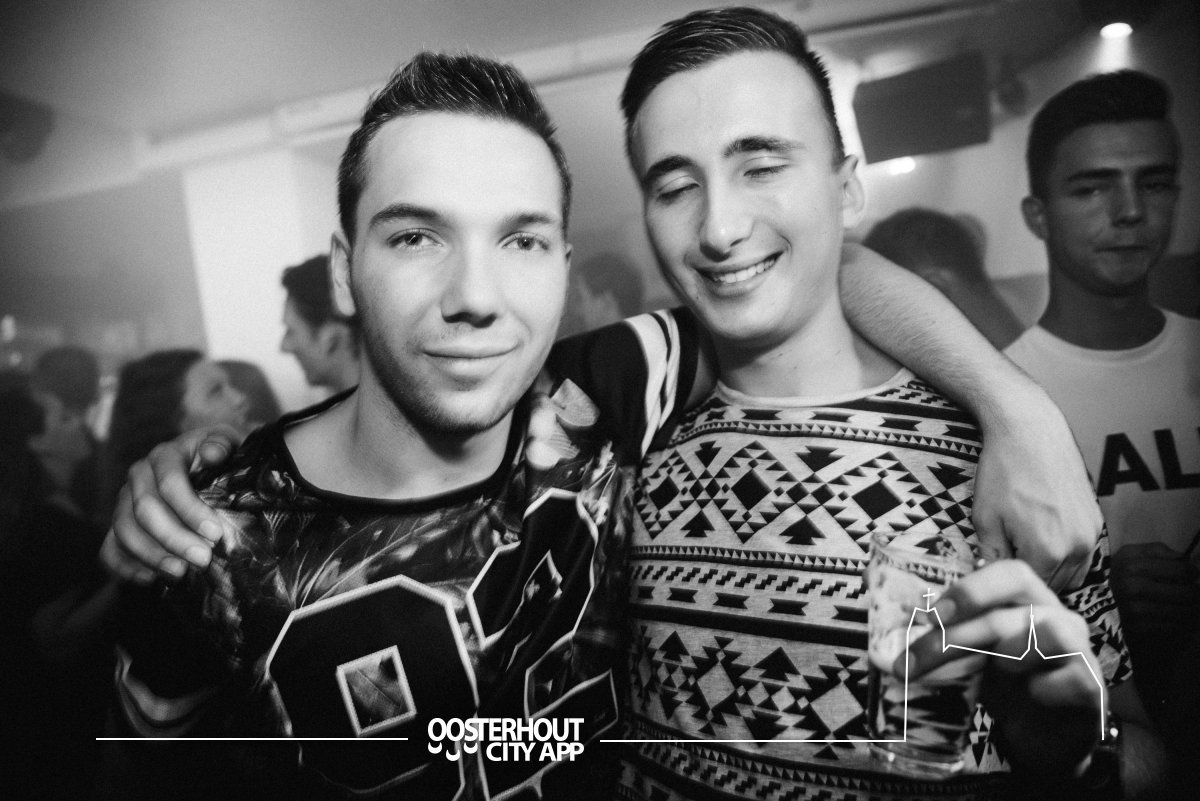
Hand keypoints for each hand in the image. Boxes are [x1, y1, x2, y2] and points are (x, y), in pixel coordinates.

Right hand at [98, 425, 240, 584]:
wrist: (206, 467)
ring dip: (151, 555)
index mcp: (164, 456)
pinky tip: (150, 579)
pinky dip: (125, 567)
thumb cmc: (220, 459)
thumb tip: (212, 454)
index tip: (215, 534)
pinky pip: (109, 550)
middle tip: (202, 559)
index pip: (169, 483)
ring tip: (180, 573)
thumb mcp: (227, 443)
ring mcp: (124, 502)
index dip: (190, 510)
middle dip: (174, 538)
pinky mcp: (118, 526)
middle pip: (145, 510)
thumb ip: (221, 444)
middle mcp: (138, 477)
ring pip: (125, 531)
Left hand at [904, 560, 1102, 776]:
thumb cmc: (1008, 688)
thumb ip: (952, 635)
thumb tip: (896, 631)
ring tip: (994, 674)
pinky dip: (1040, 689)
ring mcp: (1081, 651)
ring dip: (1007, 656)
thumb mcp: (974, 656)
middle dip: (955, 637)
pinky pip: (1068, 678)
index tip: (931, 616)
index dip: (971, 590)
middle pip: (1010, 611)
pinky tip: (1031, 698)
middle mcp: (1058, 618)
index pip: (1010, 573)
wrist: (1046, 740)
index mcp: (1028, 602)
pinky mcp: (1093, 688)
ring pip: (1047, 634)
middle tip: (912, 664)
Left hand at [972, 385, 1100, 590]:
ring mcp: (1091, 534)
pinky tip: (1042, 539)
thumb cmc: (1003, 472)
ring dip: (1051, 572)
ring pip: (1072, 574)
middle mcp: (1076, 547)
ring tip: (1023, 553)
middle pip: (1053, 586)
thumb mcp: (984, 519)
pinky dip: (1065, 556)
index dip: (1009, 587)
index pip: (1028, 590)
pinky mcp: (1096, 520)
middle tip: (1007, 566)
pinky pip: (1083, 554)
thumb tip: (990, 581)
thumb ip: (991, 558)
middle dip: (1031, 581)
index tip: (995, 580)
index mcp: (1047, 551)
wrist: (1030, 431)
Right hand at [1111, 542, 1198, 640]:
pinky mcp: (1138, 629)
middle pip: (1185, 592)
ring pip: (1182, 611)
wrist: (1088, 603)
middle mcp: (1133, 587)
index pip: (1180, 569)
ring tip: (1189, 605)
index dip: (1191, 572)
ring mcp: (1136, 610)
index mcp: (1131, 565)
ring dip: (1191, 609)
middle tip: (1194, 593)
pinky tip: (1180, 618)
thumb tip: (1186, 559)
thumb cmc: (1114, 574)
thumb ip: (1157, 550)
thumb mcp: (1128, 554)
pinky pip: (1173, 626)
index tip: (1192, 575)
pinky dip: (1182, 623)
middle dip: (1194, 593)